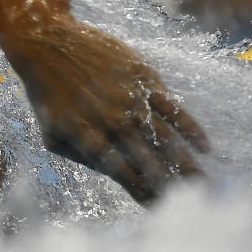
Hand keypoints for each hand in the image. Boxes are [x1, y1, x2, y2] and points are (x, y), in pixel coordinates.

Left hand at [2, 17, 209, 202]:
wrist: (46, 42)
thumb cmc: (47, 93)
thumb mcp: (51, 132)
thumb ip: (81, 156)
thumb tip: (113, 173)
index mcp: (86, 136)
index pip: (121, 173)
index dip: (142, 193)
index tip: (159, 208)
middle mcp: (111, 120)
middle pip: (148, 160)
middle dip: (170, 184)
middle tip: (190, 201)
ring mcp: (128, 98)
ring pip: (164, 136)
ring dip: (185, 162)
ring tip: (200, 182)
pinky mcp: (142, 77)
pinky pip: (172, 106)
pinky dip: (190, 128)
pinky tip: (205, 147)